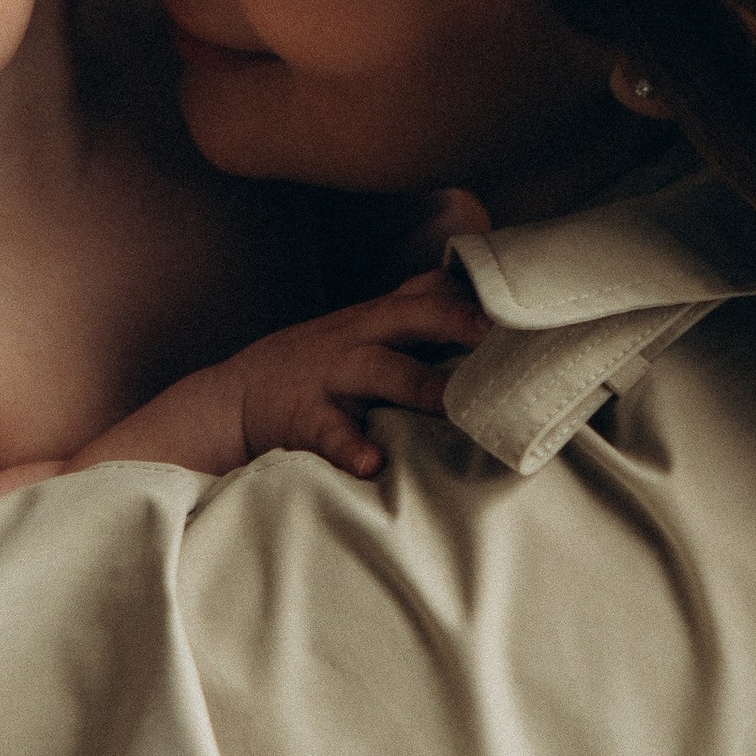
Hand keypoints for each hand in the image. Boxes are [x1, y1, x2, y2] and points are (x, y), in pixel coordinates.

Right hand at [225, 271, 487, 479]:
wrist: (233, 401)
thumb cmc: (318, 367)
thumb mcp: (361, 332)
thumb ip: (416, 316)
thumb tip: (487, 310)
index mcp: (376, 319)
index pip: (429, 291)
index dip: (472, 293)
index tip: (522, 301)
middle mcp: (358, 339)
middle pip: (411, 317)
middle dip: (454, 321)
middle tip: (497, 336)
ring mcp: (331, 376)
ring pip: (380, 372)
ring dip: (418, 386)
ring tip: (453, 405)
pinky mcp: (304, 417)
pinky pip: (330, 431)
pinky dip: (350, 447)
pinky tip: (371, 463)